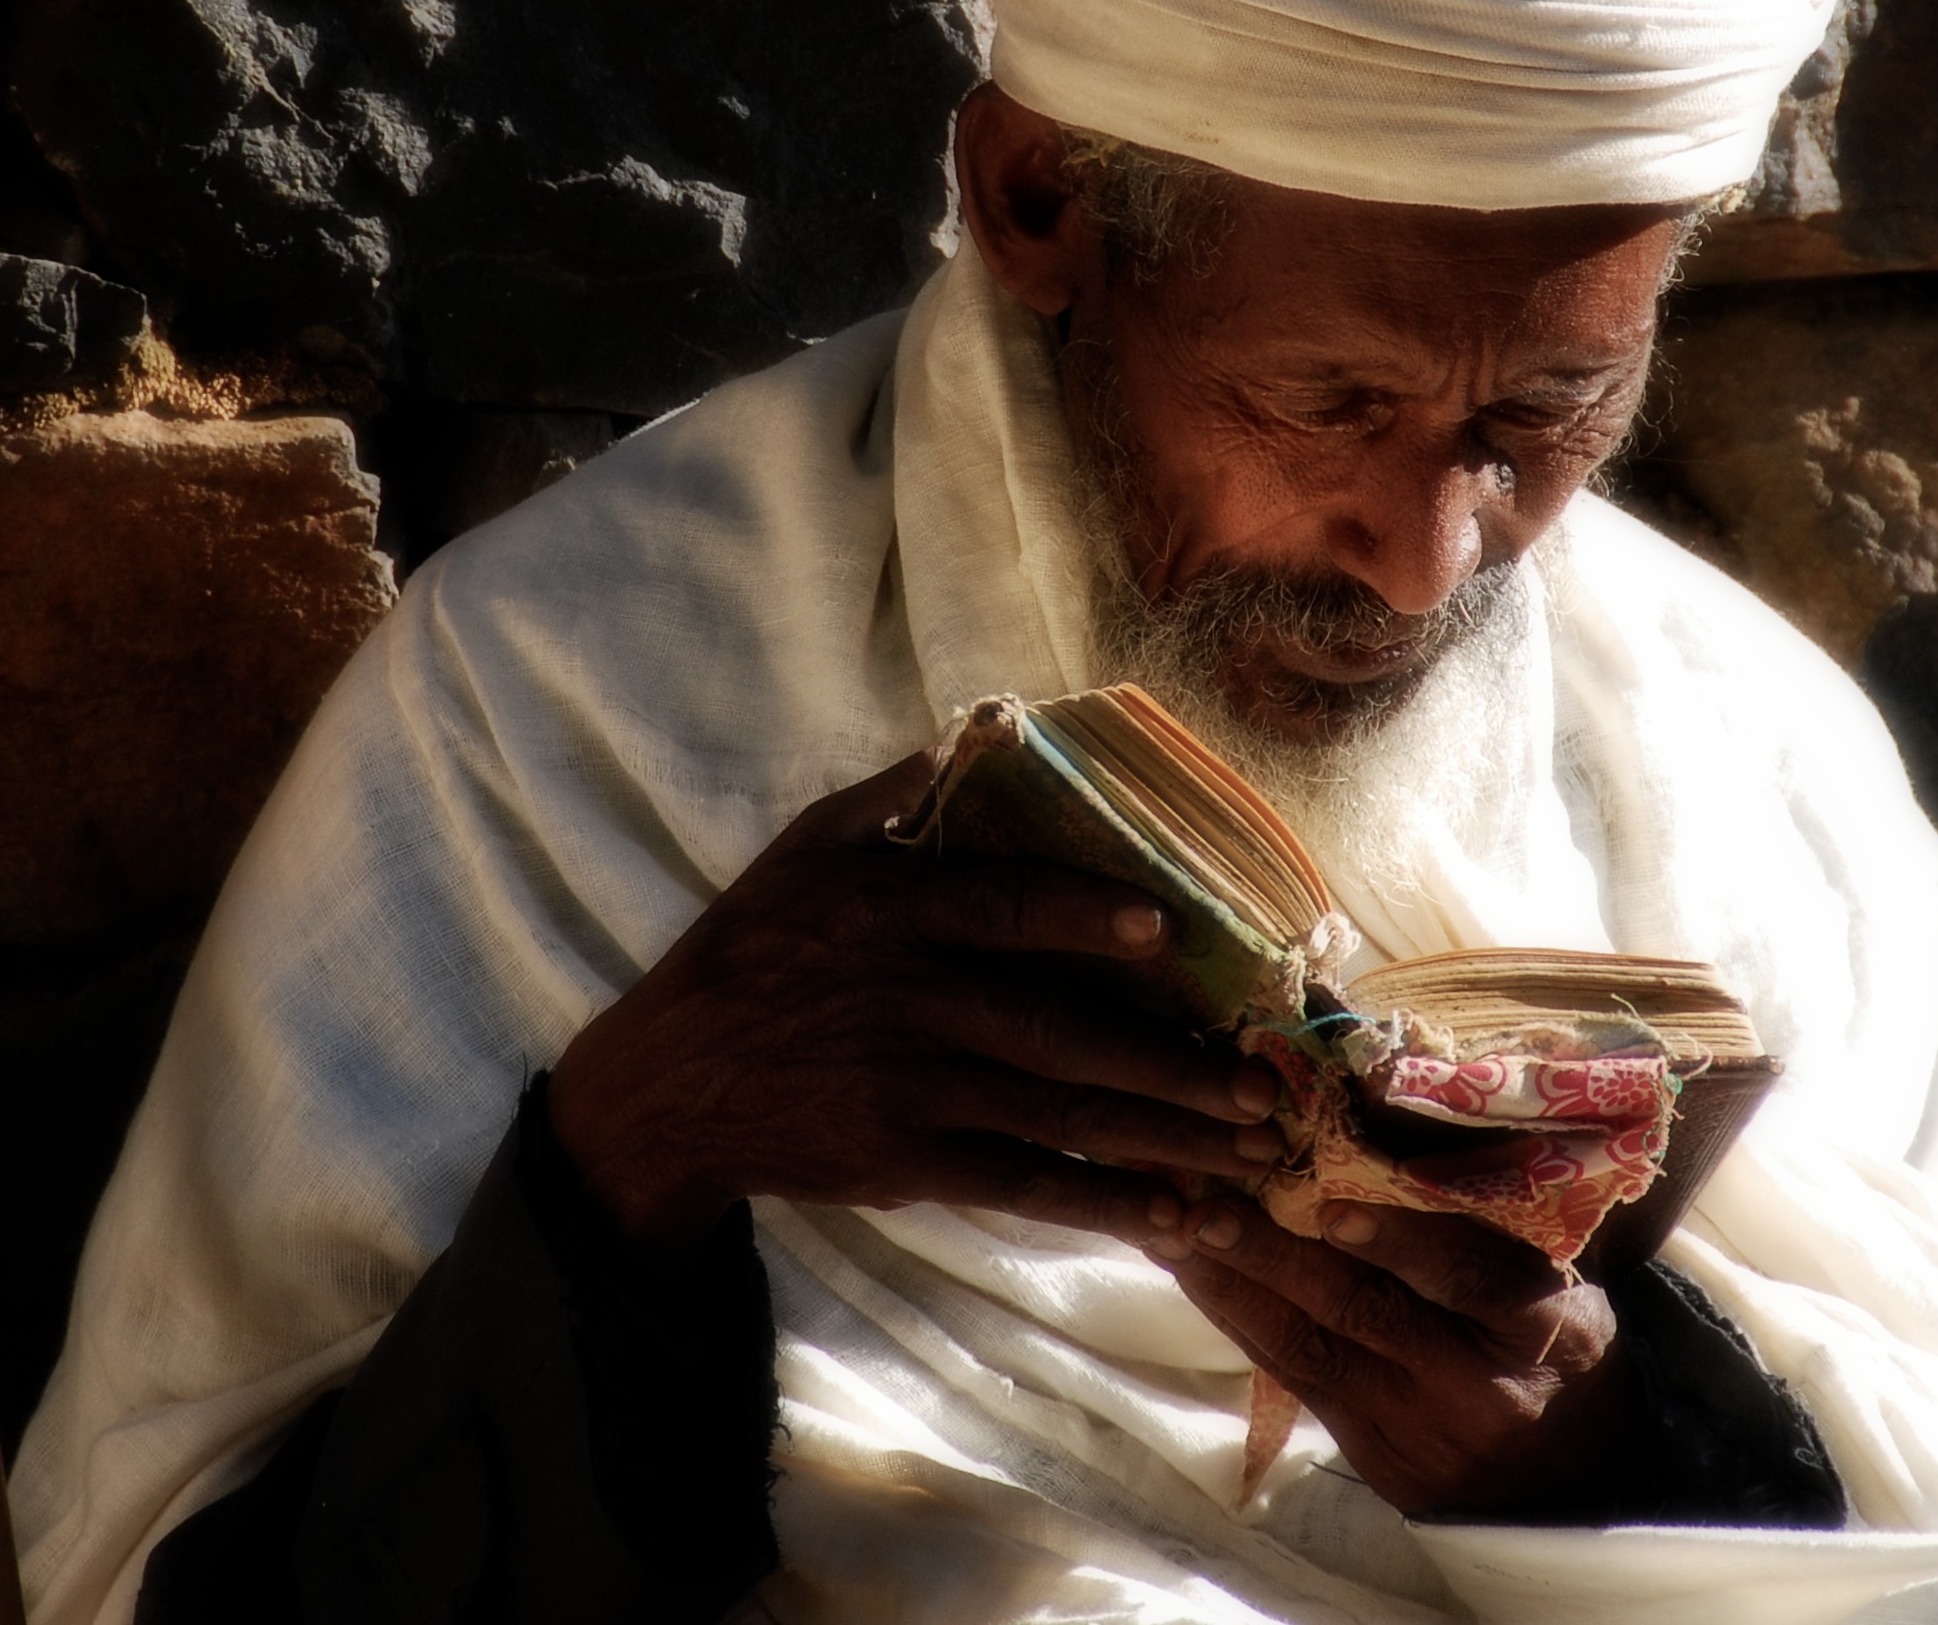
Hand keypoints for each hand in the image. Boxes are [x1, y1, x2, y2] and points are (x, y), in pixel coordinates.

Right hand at [547, 752, 1282, 1250]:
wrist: (670, 1084)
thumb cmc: (754, 947)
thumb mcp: (806, 848)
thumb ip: (898, 789)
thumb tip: (988, 719)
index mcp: (889, 910)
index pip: (997, 906)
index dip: (1079, 916)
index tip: (1162, 930)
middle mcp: (906, 1000)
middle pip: (1056, 1031)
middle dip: (1172, 1066)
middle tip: (1268, 1088)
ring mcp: (909, 1089)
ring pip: (1057, 1115)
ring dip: (1166, 1141)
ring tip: (1255, 1157)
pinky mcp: (907, 1161)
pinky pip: (1022, 1184)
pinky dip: (1102, 1203)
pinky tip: (1176, 1218)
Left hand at [1155, 1199, 1649, 1517]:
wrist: (1568, 1479)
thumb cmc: (1561, 1338)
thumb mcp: (1565, 1275)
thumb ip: (1504, 1205)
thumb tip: (1408, 1093)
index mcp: (1544, 1326)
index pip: (1472, 1279)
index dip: (1402, 1242)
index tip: (1334, 1204)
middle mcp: (1474, 1381)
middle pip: (1366, 1313)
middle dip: (1276, 1254)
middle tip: (1206, 1198)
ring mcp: (1414, 1423)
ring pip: (1309, 1347)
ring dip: (1234, 1280)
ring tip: (1173, 1222)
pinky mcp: (1368, 1450)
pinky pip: (1292, 1377)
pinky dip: (1238, 1317)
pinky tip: (1192, 1270)